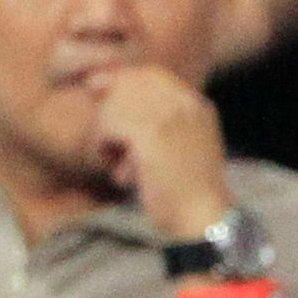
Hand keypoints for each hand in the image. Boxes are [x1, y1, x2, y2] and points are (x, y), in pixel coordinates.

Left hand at [87, 64, 232, 237]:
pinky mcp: (152, 135)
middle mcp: (187, 104)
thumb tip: (95, 82)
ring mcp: (171, 117)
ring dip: (107, 135)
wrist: (202, 222)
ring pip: (113, 104)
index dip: (124, 89)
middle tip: (119, 151)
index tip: (114, 120)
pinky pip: (108, 125)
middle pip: (128, 84)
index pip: (150, 75)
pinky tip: (122, 173)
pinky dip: (106, 149)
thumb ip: (152, 116)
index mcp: (198, 106)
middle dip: (113, 114)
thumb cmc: (184, 191)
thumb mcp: (178, 146)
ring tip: (122, 165)